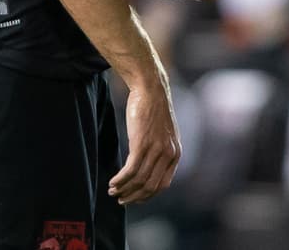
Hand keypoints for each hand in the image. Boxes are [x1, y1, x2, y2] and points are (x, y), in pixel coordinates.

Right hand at [108, 80, 180, 203]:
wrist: (151, 88)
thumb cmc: (154, 109)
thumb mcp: (164, 133)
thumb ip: (161, 151)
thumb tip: (149, 168)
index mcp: (176, 153)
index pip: (162, 185)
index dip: (147, 195)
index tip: (134, 198)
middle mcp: (168, 154)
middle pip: (149, 187)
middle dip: (133, 197)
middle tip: (120, 200)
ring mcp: (155, 149)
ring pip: (138, 180)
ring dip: (124, 189)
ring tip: (113, 191)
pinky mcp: (141, 143)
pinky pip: (130, 170)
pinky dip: (120, 180)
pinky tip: (112, 182)